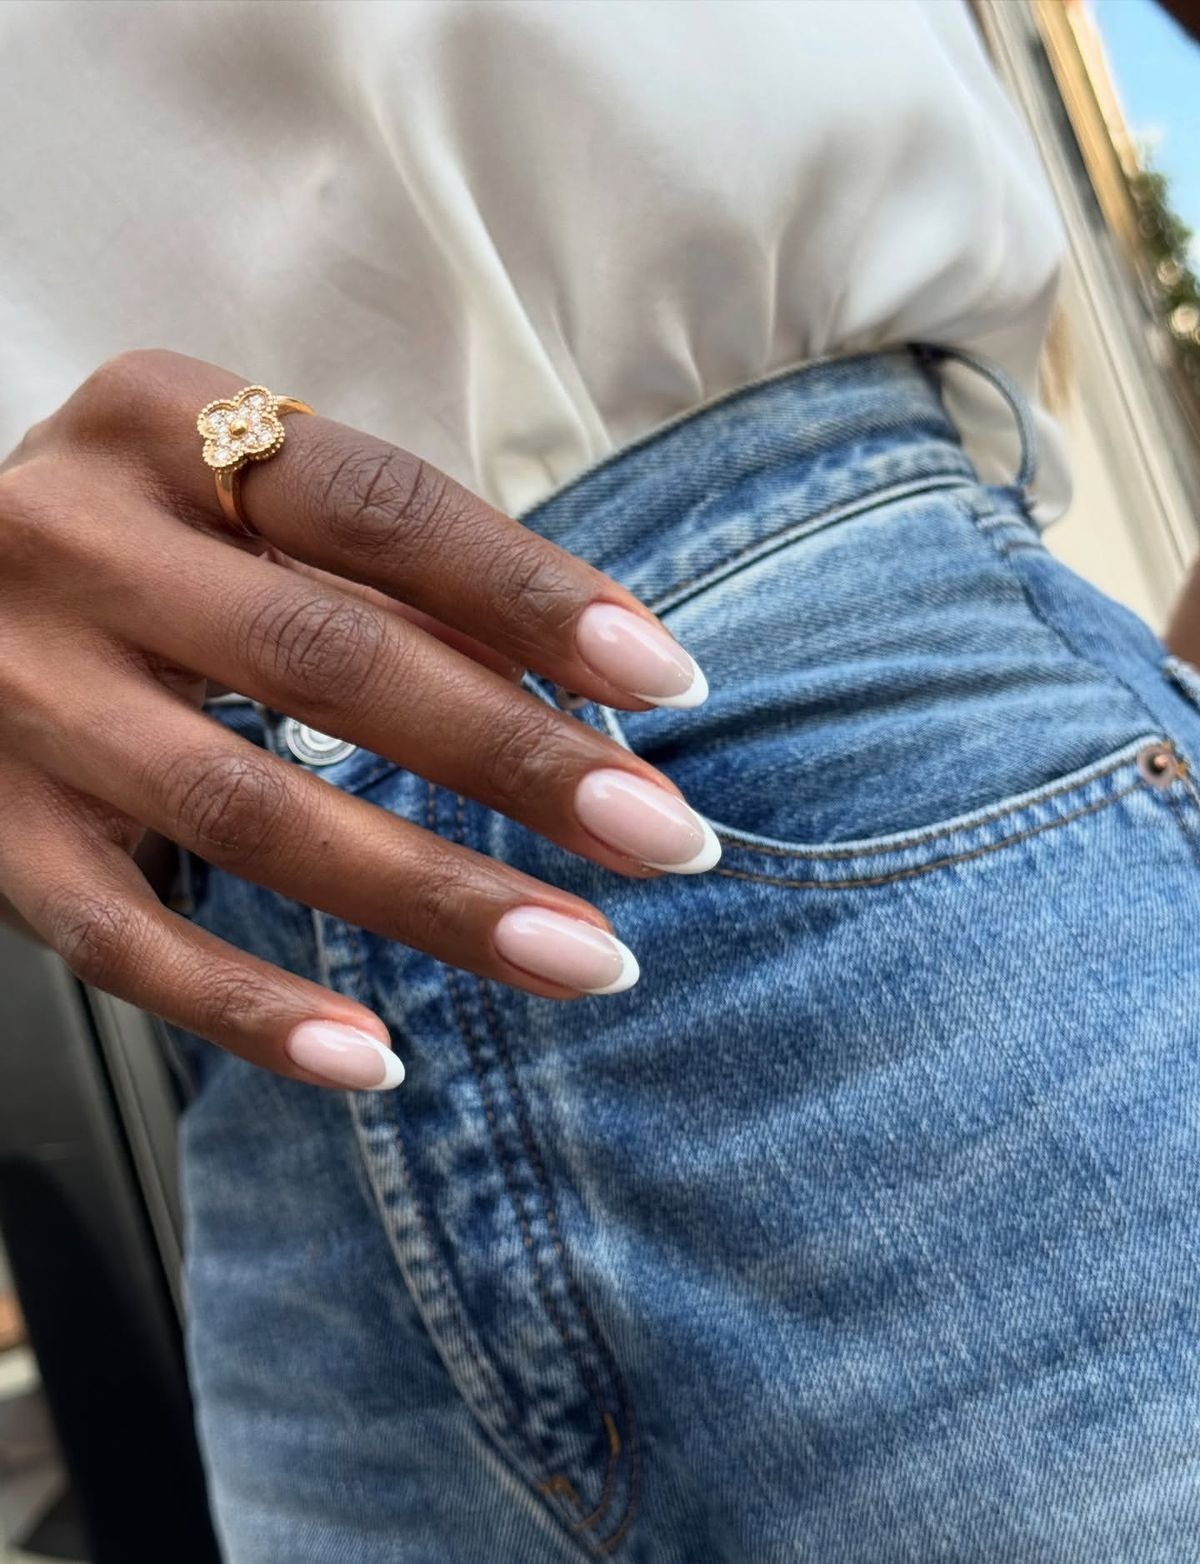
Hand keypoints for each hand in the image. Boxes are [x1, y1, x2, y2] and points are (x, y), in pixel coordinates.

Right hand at [0, 351, 715, 1088]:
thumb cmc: (142, 538)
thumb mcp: (240, 499)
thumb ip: (386, 578)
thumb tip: (580, 689)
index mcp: (162, 425)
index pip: (384, 509)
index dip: (536, 598)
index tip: (671, 684)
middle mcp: (73, 544)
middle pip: (331, 664)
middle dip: (518, 761)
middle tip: (666, 840)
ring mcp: (16, 694)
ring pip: (246, 812)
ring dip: (434, 898)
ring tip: (585, 958)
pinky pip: (124, 940)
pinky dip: (254, 1010)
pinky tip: (379, 1062)